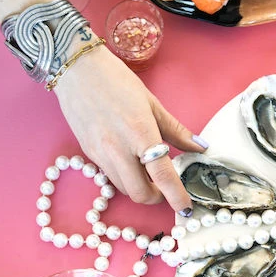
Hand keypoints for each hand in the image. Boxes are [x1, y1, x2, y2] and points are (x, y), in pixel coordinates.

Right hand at [54, 45, 205, 211]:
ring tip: (148, 170)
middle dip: (156, 197)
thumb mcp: (152, 103)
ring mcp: (100, 153)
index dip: (176, 195)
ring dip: (139, 187)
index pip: (162, 175)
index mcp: (140, 133)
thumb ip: (176, 130)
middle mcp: (117, 148)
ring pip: (123, 188)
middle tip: (165, 186)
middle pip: (139, 193)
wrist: (75, 69)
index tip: (185, 207)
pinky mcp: (88, 153)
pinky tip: (129, 160)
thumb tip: (199, 147)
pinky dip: (124, 176)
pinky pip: (109, 175)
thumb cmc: (115, 80)